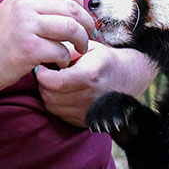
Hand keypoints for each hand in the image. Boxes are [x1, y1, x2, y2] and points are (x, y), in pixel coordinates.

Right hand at [0, 0, 95, 94]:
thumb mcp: (11, 13)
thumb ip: (34, 6)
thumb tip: (68, 8)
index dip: (80, 1)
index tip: (81, 17)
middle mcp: (25, 6)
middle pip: (72, 8)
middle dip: (86, 24)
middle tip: (88, 37)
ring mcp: (26, 26)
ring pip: (71, 28)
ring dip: (81, 42)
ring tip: (78, 51)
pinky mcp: (28, 48)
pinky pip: (61, 51)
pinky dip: (65, 59)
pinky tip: (59, 64)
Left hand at [34, 41, 155, 126]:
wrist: (127, 78)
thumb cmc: (103, 59)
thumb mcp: (88, 47)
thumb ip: (67, 49)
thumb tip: (46, 56)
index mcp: (90, 75)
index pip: (55, 82)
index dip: (42, 75)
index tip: (41, 67)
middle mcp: (90, 96)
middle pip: (50, 96)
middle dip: (42, 84)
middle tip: (45, 74)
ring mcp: (89, 112)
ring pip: (52, 107)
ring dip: (48, 95)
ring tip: (54, 83)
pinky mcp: (86, 121)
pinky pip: (60, 115)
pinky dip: (56, 105)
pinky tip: (63, 93)